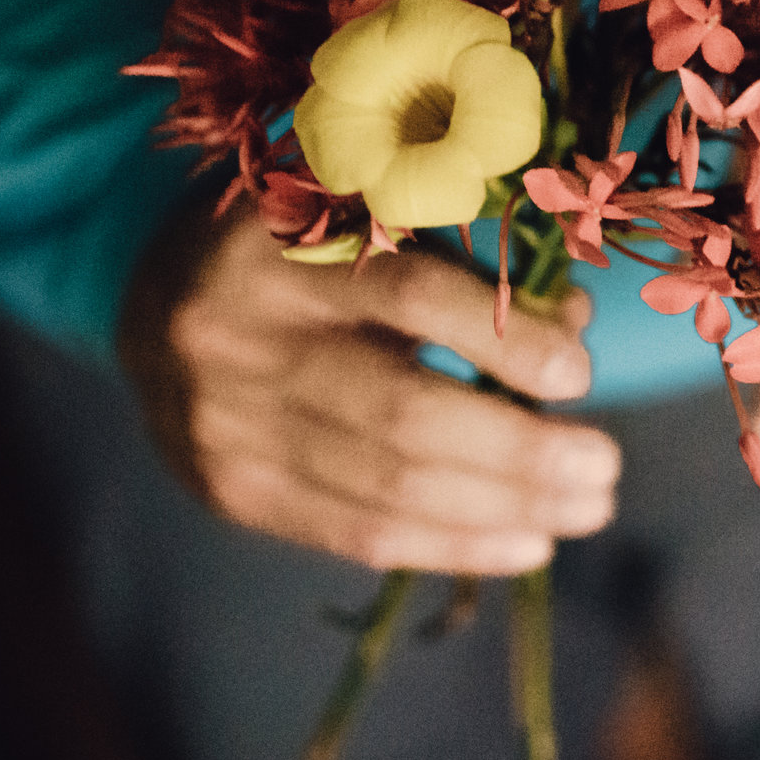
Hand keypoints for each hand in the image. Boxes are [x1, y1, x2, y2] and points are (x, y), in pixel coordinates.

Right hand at [119, 207, 619, 574]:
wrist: (154, 302)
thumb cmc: (299, 245)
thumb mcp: (364, 216)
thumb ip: (466, 261)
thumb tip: (575, 321)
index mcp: (279, 241)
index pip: (407, 294)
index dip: (503, 339)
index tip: (579, 374)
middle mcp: (238, 334)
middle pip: (400, 413)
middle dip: (519, 451)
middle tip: (604, 465)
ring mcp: (225, 423)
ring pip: (385, 487)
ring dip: (504, 508)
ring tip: (586, 508)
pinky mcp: (229, 489)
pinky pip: (354, 533)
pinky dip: (451, 544)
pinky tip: (526, 544)